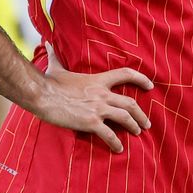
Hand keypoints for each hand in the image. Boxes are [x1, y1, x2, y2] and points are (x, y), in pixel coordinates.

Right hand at [32, 43, 152, 153]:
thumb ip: (55, 56)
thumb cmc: (48, 82)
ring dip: (134, 126)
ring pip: (125, 117)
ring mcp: (98, 108)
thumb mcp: (56, 67)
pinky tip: (119, 149)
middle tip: (147, 124)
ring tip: (138, 133)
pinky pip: (109, 134)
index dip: (141, 78)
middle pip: (131, 103)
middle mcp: (102, 94)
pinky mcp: (90, 122)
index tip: (151, 85)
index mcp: (98, 80)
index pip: (126, 74)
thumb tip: (46, 43)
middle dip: (141, 114)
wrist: (41, 94)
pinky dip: (116, 143)